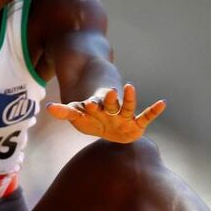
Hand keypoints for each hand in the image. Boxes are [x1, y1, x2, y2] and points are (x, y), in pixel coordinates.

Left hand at [46, 83, 165, 142]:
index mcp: (96, 111)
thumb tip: (48, 108)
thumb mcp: (76, 115)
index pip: (92, 106)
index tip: (89, 104)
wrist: (107, 118)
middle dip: (109, 101)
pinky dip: (153, 111)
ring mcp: (123, 115)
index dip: (91, 106)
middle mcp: (111, 111)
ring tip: (132, 87)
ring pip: (128, 107)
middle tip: (109, 93)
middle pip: (110, 105)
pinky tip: (162, 103)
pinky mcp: (135, 123)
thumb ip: (64, 111)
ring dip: (130, 99)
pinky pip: (145, 117)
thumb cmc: (90, 119)